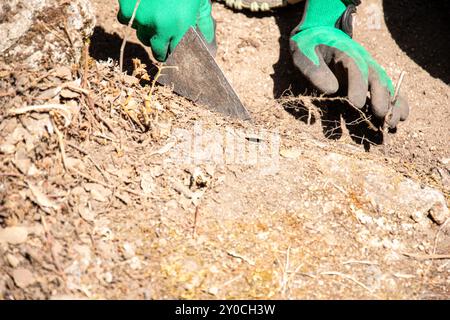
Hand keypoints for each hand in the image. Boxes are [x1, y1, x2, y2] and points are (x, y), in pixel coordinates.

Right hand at [117, 0, 215, 61]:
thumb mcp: (200, 2)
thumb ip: (205, 24)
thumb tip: (209, 46)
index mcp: (182, 27)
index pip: (176, 55)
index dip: (176, 55)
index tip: (175, 54)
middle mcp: (161, 27)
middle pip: (158, 52)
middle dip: (162, 47)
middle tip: (165, 37)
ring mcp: (142, 19)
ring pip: (142, 37)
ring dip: (148, 32)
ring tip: (156, 17)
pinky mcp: (126, 9)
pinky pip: (126, 21)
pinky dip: (132, 16)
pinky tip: (141, 8)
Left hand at [290, 0, 408, 127]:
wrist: (318, 38)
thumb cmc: (309, 49)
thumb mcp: (304, 55)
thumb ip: (315, 71)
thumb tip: (332, 89)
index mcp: (345, 53)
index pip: (355, 68)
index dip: (357, 85)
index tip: (356, 103)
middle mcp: (362, 64)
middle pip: (376, 79)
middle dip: (380, 98)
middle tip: (381, 115)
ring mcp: (366, 75)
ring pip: (384, 89)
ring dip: (391, 106)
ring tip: (393, 124)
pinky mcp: (366, 85)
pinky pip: (384, 95)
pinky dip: (393, 107)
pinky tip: (398, 121)